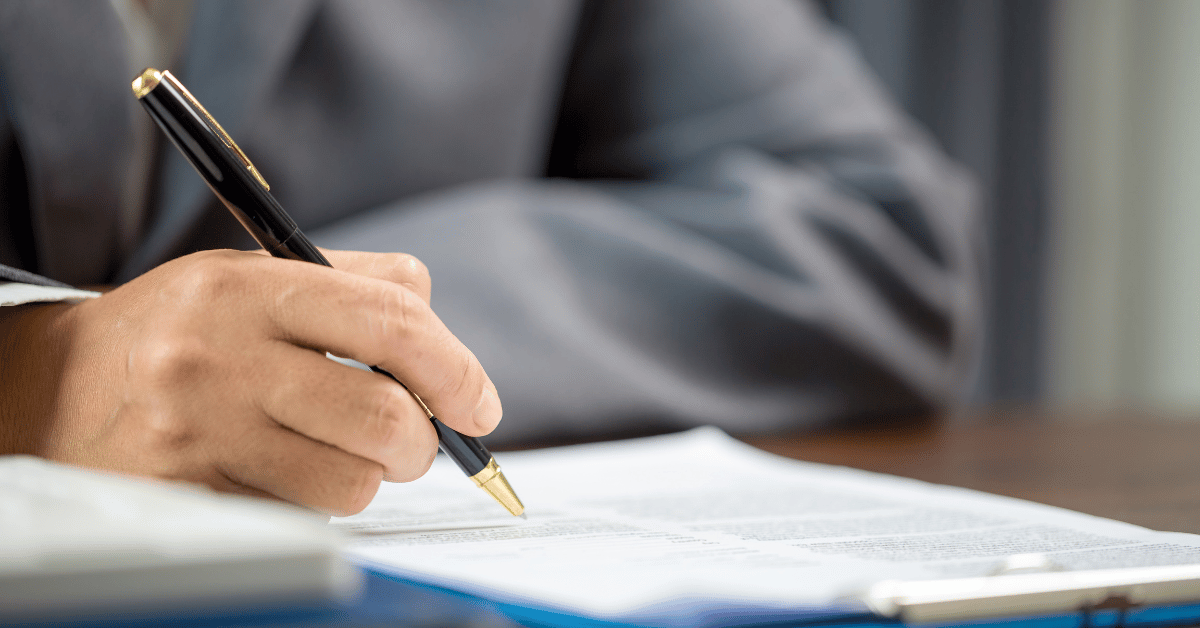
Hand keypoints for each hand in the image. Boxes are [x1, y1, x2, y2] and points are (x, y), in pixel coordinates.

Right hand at [0, 249, 500, 514]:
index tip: (479, 403)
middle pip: (383, 416)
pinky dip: (317, 500)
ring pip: (349, 482)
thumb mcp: (254, 275)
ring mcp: (200, 433)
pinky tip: (285, 470)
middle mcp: (221, 358)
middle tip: (415, 441)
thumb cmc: (182, 328)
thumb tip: (441, 326)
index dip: (455, 368)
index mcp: (250, 290)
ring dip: (368, 476)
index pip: (389, 321)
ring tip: (336, 451)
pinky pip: (300, 516)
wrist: (57, 385)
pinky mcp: (189, 495)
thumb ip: (356, 283)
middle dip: (423, 441)